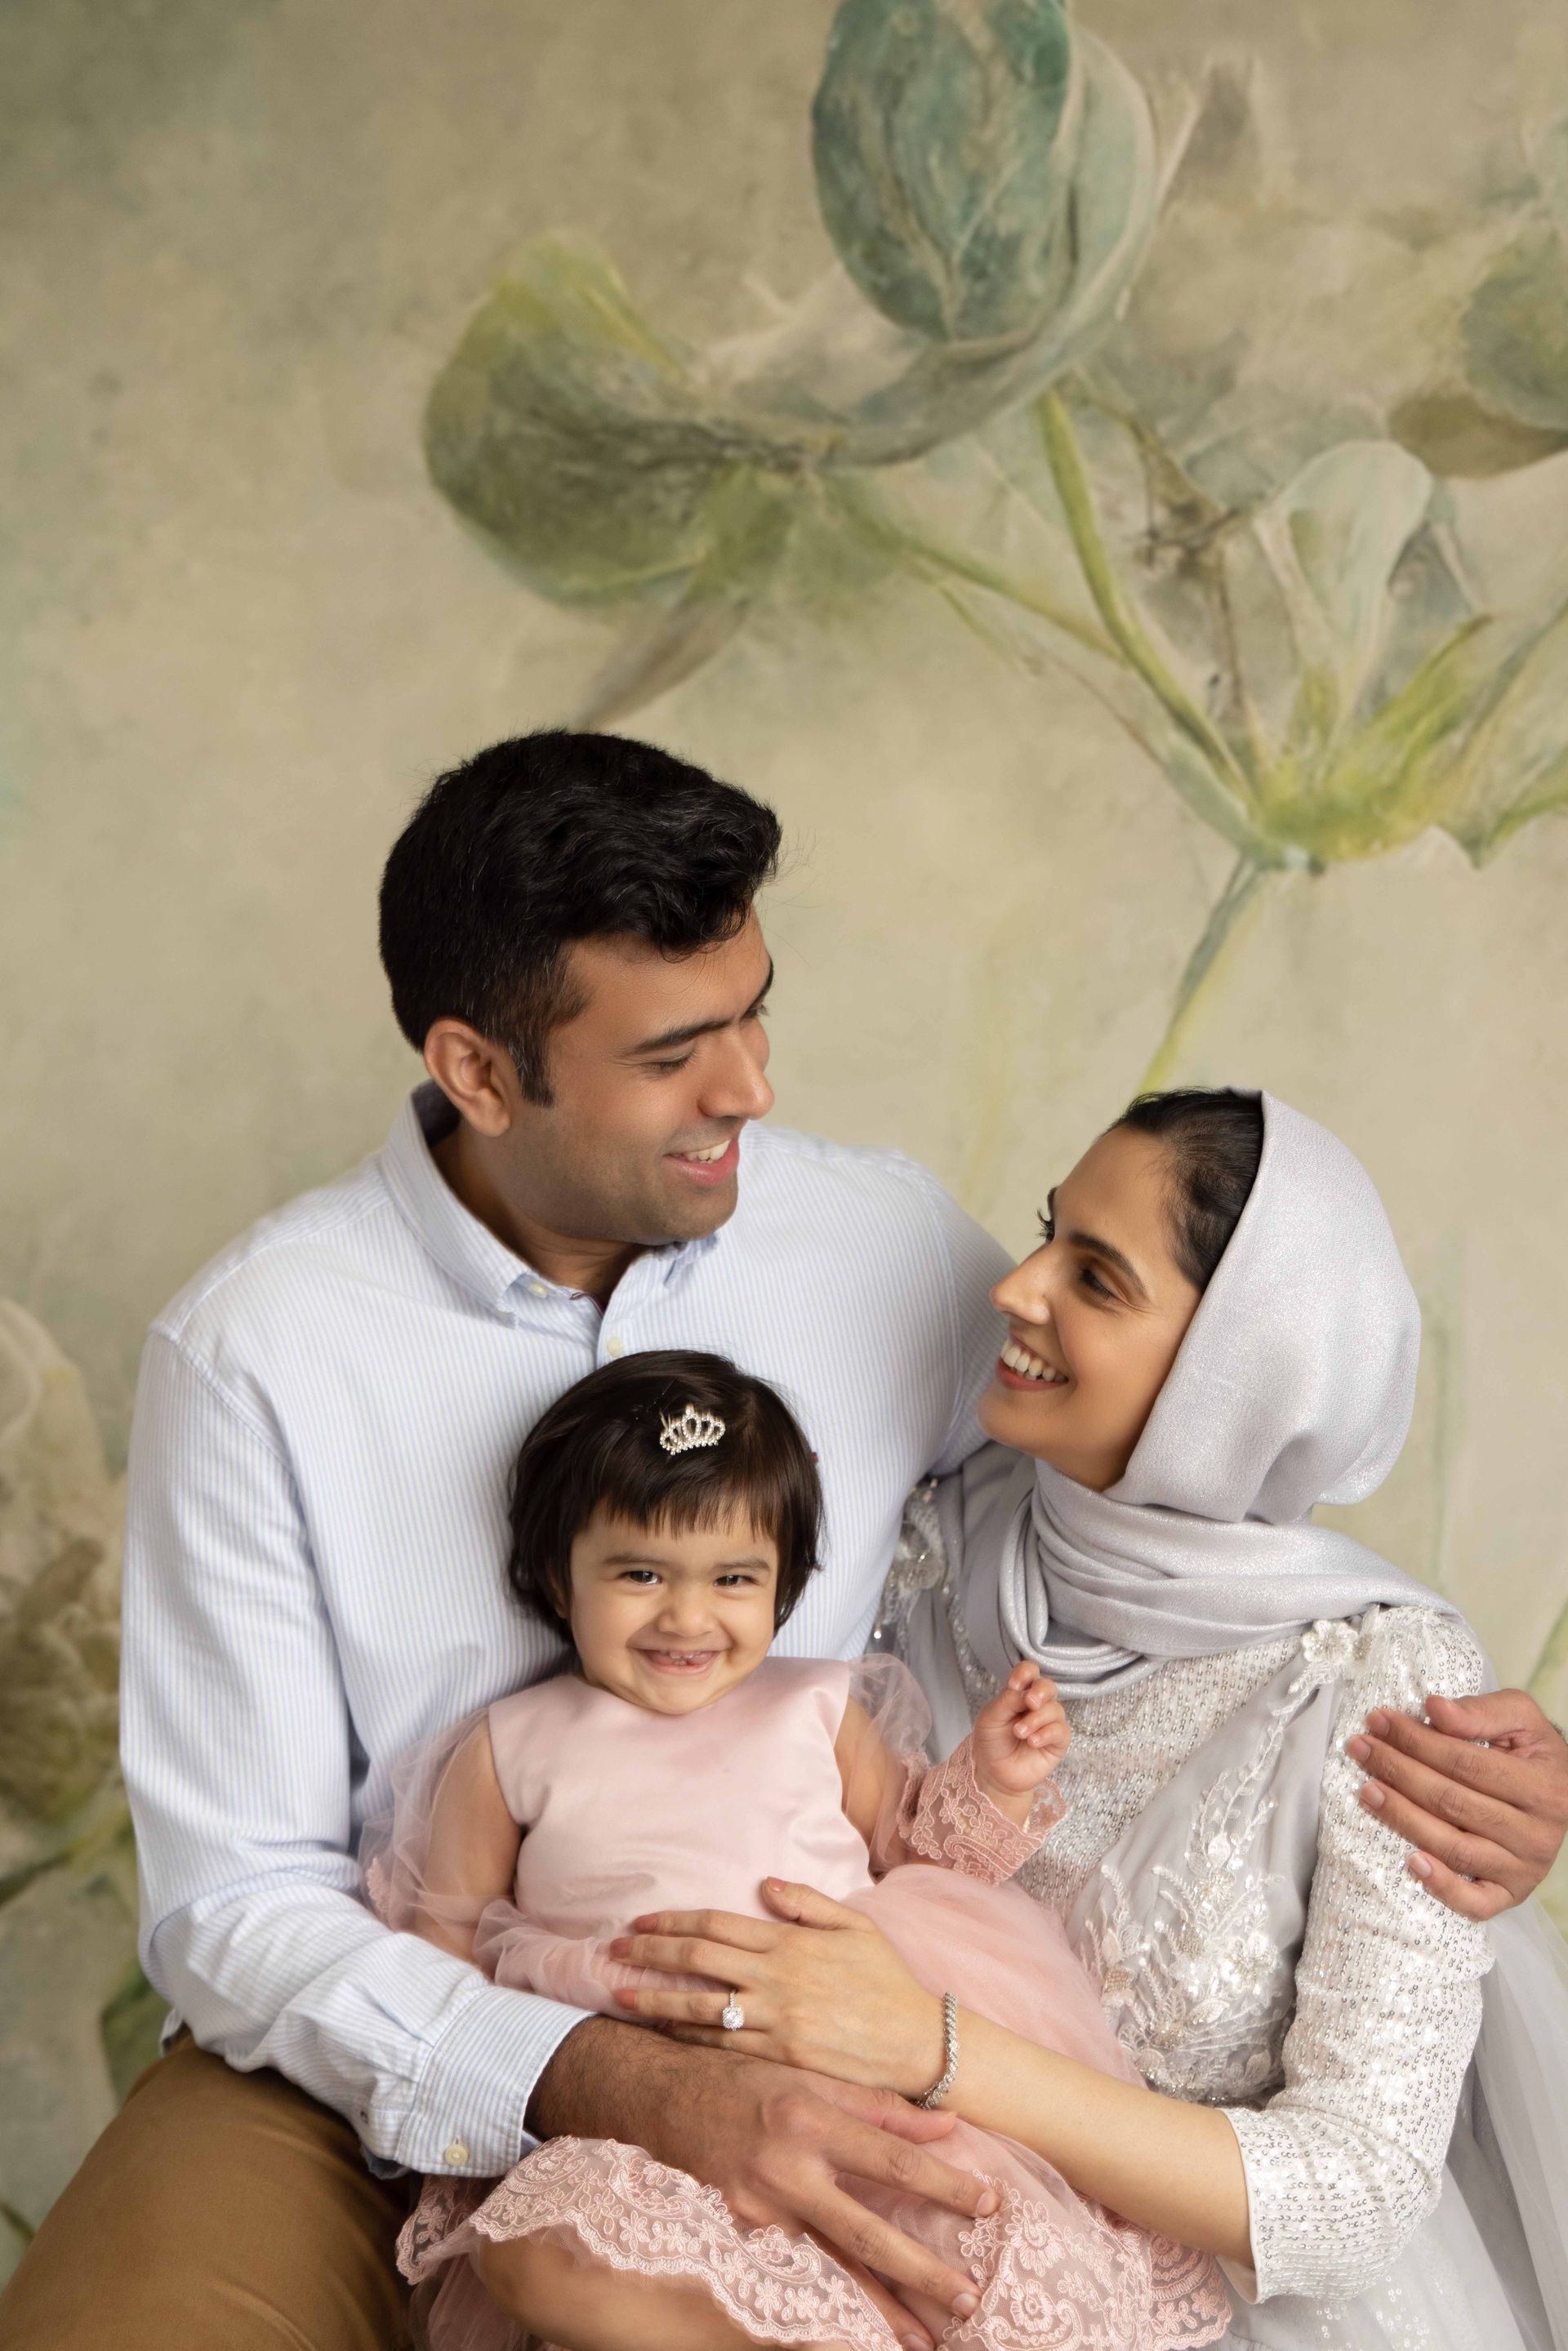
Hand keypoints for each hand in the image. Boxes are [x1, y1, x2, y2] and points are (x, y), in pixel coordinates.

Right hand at [527, 2013, 988, 2344]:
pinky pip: (793, 2276)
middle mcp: (786, 2168)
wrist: (658, 2098)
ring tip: (922, 2339)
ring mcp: (757, 2210)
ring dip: (879, 2308)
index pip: (892, 2157)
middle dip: (920, 2271)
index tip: (992, 2203)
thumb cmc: (743, 2081)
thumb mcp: (809, 2076)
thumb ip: (879, 2105)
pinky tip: (855, 2330)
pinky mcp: (736, 2235)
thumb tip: (948, 2124)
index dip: (944, 2183)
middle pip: (867, 2231)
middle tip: (968, 2300)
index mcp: (810, 2117)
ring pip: (831, 2269)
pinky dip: (827, 2305)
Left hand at [611, 1880, 946, 2100]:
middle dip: (650, 1954)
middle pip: (697, 1961)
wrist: (917, 2042)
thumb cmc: (889, 1980)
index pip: (716, 1926)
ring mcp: (775, 2021)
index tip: (640, 1922)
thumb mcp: (857, 1926)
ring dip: (655, 1999)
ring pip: (700, 2008)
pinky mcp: (780, 2057)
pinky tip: (664, 2032)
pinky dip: (689, 2038)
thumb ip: (809, 1902)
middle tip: (613, 1951)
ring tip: (621, 1996)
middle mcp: (775, 1979)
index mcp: (789, 1942)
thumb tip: (766, 1884)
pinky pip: (723, 2047)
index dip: (673, 1922)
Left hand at [971, 1660, 1068, 1803]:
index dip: (1025, 1673)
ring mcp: (1049, 1723)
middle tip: (1029, 1703)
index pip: (1030, 1671)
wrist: (994, 1773)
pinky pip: (1061, 1731)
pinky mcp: (1057, 1742)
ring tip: (1019, 1733)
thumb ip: (1008, 1701)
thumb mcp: (991, 1717)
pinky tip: (1032, 1741)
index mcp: (1019, 1693)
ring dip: (1036, 1719)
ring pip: (1056, 1709)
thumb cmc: (991, 1742)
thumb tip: (1027, 1692)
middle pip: (1048, 1686)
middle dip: (1040, 1691)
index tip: (1014, 1685)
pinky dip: (1046, 1733)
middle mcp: (1037, 1705)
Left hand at [1347, 1688, 1567, 1919]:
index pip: (1465, 1763)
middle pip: (1452, 1803)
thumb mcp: (1520, 1719)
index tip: (1379, 1721)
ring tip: (1367, 1791)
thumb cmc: (1532, 1754)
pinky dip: (1442, 1886)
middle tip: (1362, 1749)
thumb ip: (1481, 1712)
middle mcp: (1537, 1834)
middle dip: (1398, 1771)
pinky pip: (1475, 1903)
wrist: (1563, 1797)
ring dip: (1403, 1818)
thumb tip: (1435, 1708)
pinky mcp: (1510, 1895)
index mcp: (1542, 1786)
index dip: (1417, 1741)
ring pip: (1454, 1847)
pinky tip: (1410, 1862)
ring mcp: (1524, 1870)